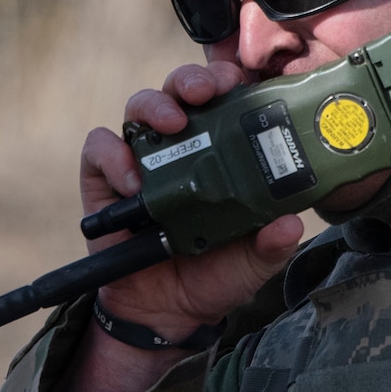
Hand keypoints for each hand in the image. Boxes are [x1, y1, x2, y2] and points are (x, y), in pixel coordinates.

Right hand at [81, 60, 303, 336]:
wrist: (165, 313)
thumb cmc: (212, 275)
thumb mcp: (252, 263)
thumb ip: (272, 245)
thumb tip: (290, 223)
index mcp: (219, 152)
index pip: (224, 101)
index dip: (231, 82)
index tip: (242, 83)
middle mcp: (179, 145)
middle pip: (181, 90)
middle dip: (193, 79)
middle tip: (206, 92)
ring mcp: (139, 158)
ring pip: (141, 106)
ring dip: (155, 105)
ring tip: (172, 124)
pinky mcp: (103, 178)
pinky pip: (100, 147)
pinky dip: (114, 155)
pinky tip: (133, 181)